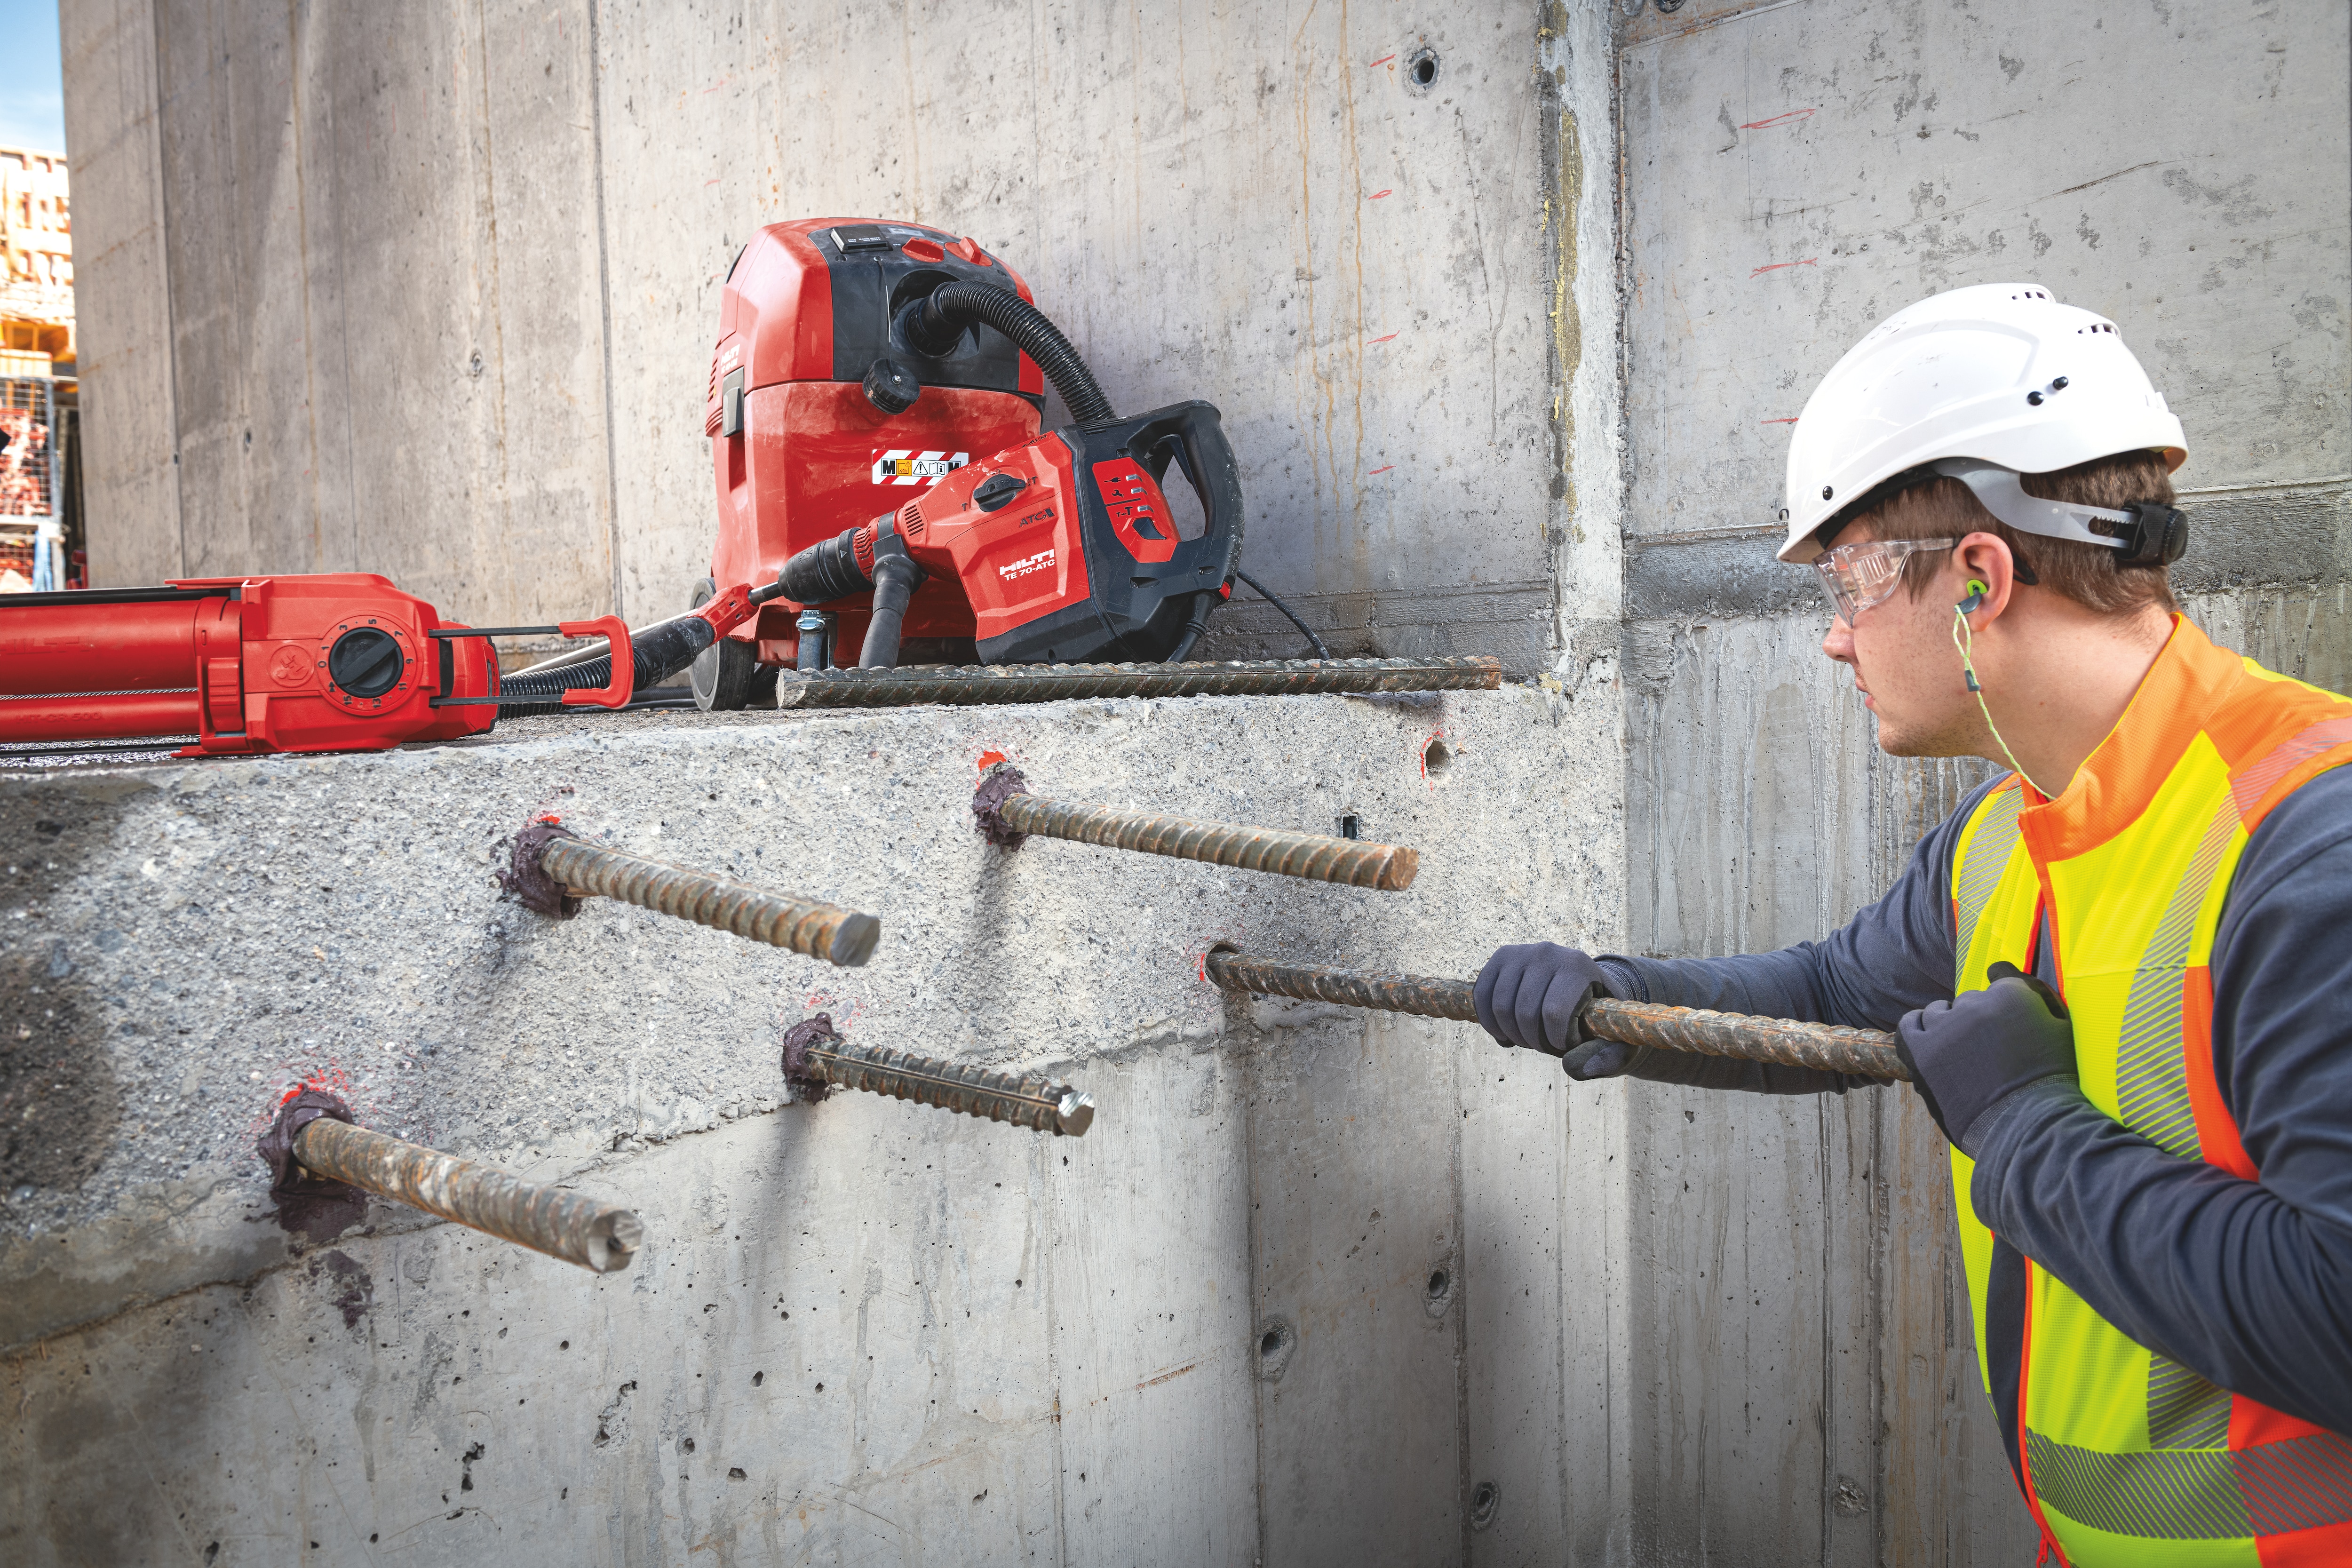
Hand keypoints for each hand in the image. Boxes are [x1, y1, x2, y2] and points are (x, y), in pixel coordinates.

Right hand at [1475, 943, 1609, 1062]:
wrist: (1585, 987)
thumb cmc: (1600, 1020)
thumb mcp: (1617, 1041)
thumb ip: (1607, 1060)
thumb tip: (1570, 1067)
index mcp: (1579, 967)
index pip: (1554, 1012)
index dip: (1556, 1041)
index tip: (1568, 1047)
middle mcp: (1548, 952)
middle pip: (1525, 1012)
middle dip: (1534, 1042)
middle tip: (1547, 1047)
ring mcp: (1521, 952)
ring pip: (1500, 1006)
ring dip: (1512, 1034)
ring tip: (1530, 1039)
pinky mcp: (1501, 958)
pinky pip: (1482, 995)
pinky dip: (1490, 1022)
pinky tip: (1506, 1034)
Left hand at [1896, 961, 2076, 1153]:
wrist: (2027, 1126)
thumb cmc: (2051, 1083)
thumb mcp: (2059, 1030)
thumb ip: (2034, 993)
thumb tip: (1997, 967)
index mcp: (2010, 995)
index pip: (1998, 983)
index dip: (2001, 1008)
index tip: (2003, 1028)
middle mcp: (1974, 1004)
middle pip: (1968, 1002)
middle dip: (1977, 1022)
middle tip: (1987, 1053)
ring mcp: (1945, 1027)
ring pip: (1938, 1012)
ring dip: (1947, 1028)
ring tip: (1962, 1056)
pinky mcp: (1921, 1050)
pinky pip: (1909, 1025)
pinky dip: (1917, 1030)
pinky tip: (1929, 1044)